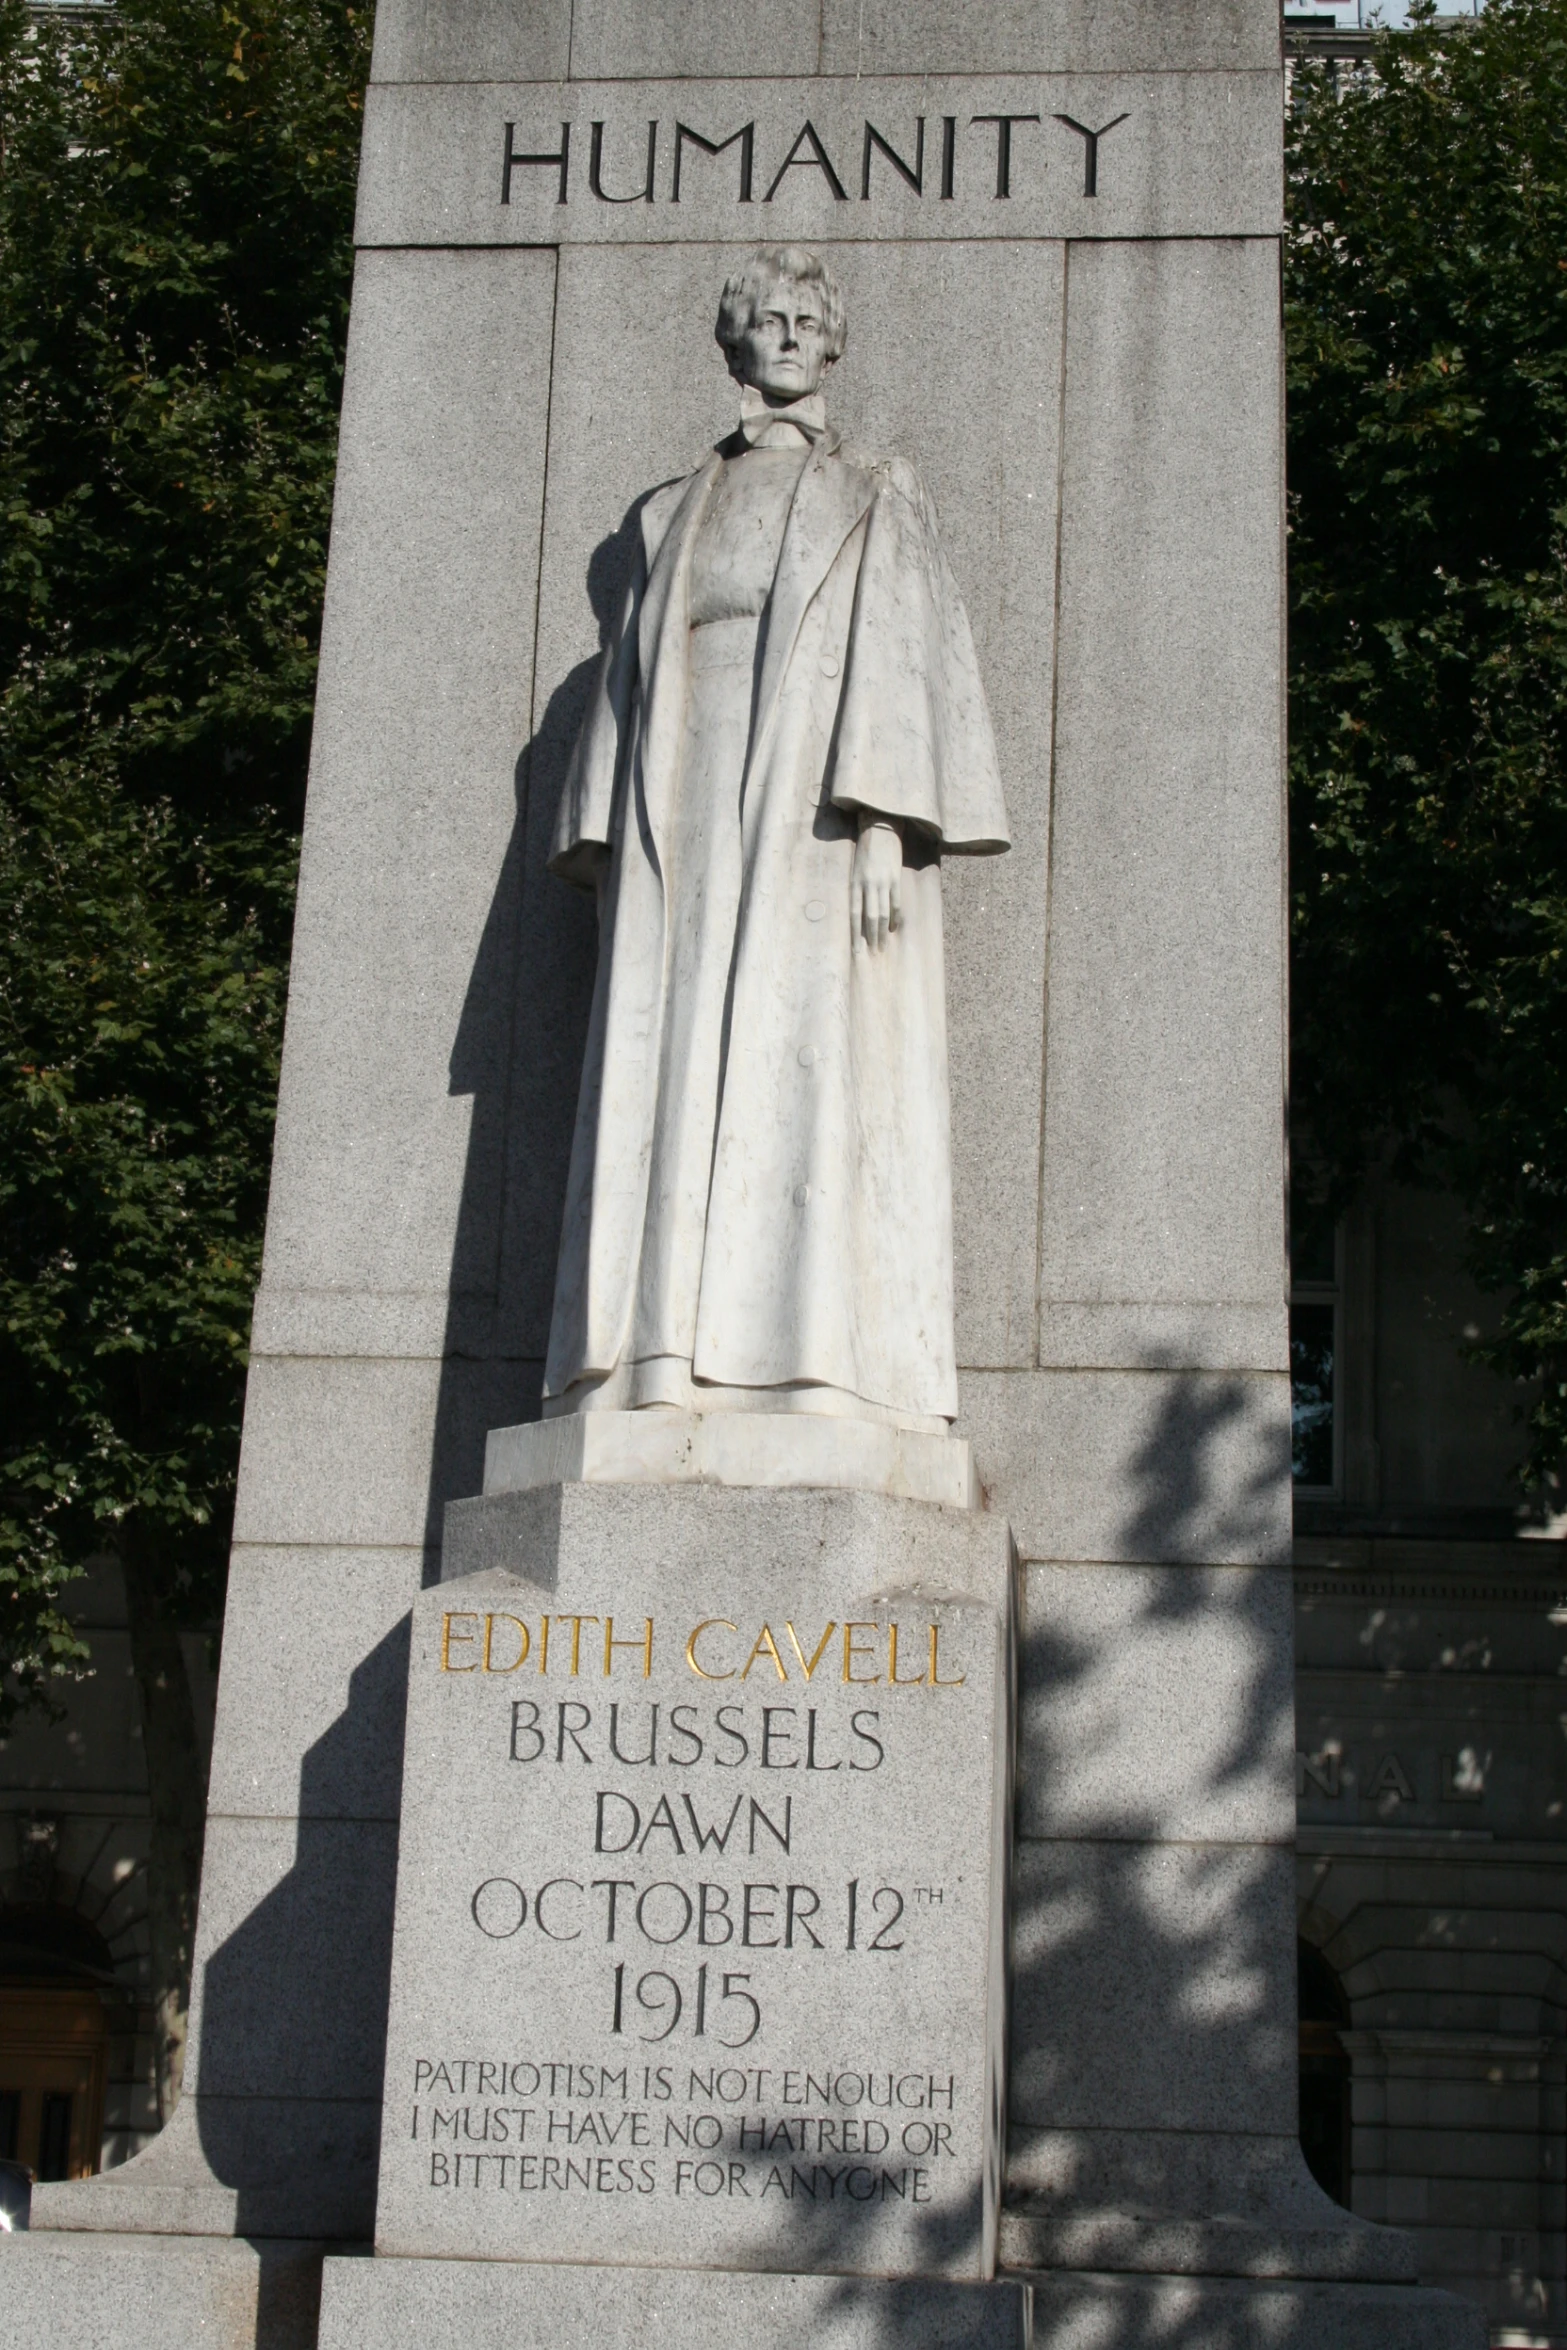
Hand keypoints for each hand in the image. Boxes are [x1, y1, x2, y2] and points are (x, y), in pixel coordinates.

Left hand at [852, 817, 901, 952]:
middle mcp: (868, 885)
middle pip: (870, 918)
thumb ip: (858, 890)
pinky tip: (893, 928)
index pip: (854, 915)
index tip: (856, 952)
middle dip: (872, 938)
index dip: (856, 935)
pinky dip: (895, 917)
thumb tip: (860, 914)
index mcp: (855, 883)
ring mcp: (883, 882)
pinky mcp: (896, 879)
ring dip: (883, 932)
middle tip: (873, 954)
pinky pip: (896, 903)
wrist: (880, 828)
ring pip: (883, 914)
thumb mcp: (855, 869)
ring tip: (883, 946)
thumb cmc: (865, 850)